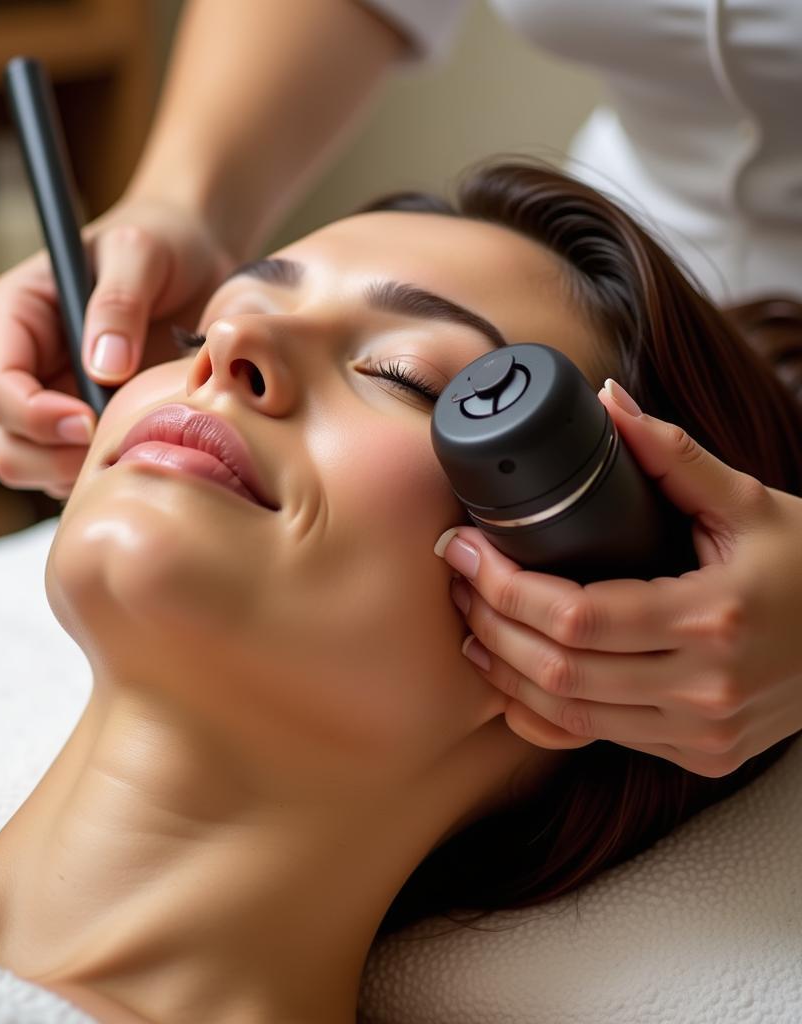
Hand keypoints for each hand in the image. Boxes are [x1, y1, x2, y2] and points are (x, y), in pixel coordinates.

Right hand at [0, 197, 235, 497]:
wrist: (195, 258)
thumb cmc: (160, 242)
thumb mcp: (140, 250)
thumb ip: (119, 301)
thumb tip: (104, 368)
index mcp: (13, 318)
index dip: (36, 418)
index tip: (90, 420)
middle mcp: (21, 367)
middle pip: (9, 446)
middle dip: (58, 457)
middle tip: (121, 443)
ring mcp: (49, 402)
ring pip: (39, 470)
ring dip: (82, 471)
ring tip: (139, 443)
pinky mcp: (83, 427)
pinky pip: (77, 472)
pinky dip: (105, 472)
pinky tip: (147, 448)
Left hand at [438, 379, 801, 776]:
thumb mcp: (750, 503)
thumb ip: (674, 455)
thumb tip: (607, 402)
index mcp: (713, 618)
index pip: (575, 616)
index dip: (503, 585)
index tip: (464, 549)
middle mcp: (706, 688)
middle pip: (558, 669)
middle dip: (490, 622)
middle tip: (457, 580)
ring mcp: (702, 732)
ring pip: (568, 713)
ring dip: (504, 670)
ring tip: (470, 624)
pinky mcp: (699, 753)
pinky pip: (597, 740)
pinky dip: (541, 712)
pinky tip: (510, 679)